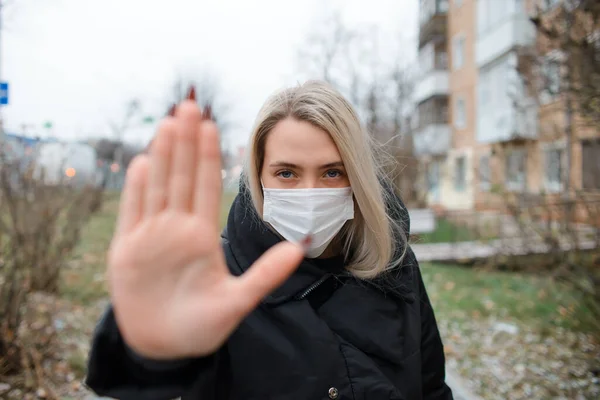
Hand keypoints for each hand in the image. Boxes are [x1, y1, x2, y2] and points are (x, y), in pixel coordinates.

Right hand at [107, 88, 304, 359]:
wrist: (165, 348)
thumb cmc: (203, 327)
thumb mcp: (238, 301)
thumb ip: (266, 274)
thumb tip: (300, 247)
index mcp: (203, 236)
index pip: (207, 187)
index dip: (208, 157)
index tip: (213, 126)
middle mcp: (177, 229)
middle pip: (181, 177)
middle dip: (185, 143)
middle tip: (190, 106)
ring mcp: (151, 237)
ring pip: (158, 187)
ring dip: (162, 156)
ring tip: (168, 123)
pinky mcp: (127, 251)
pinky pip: (132, 214)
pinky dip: (135, 190)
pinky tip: (141, 162)